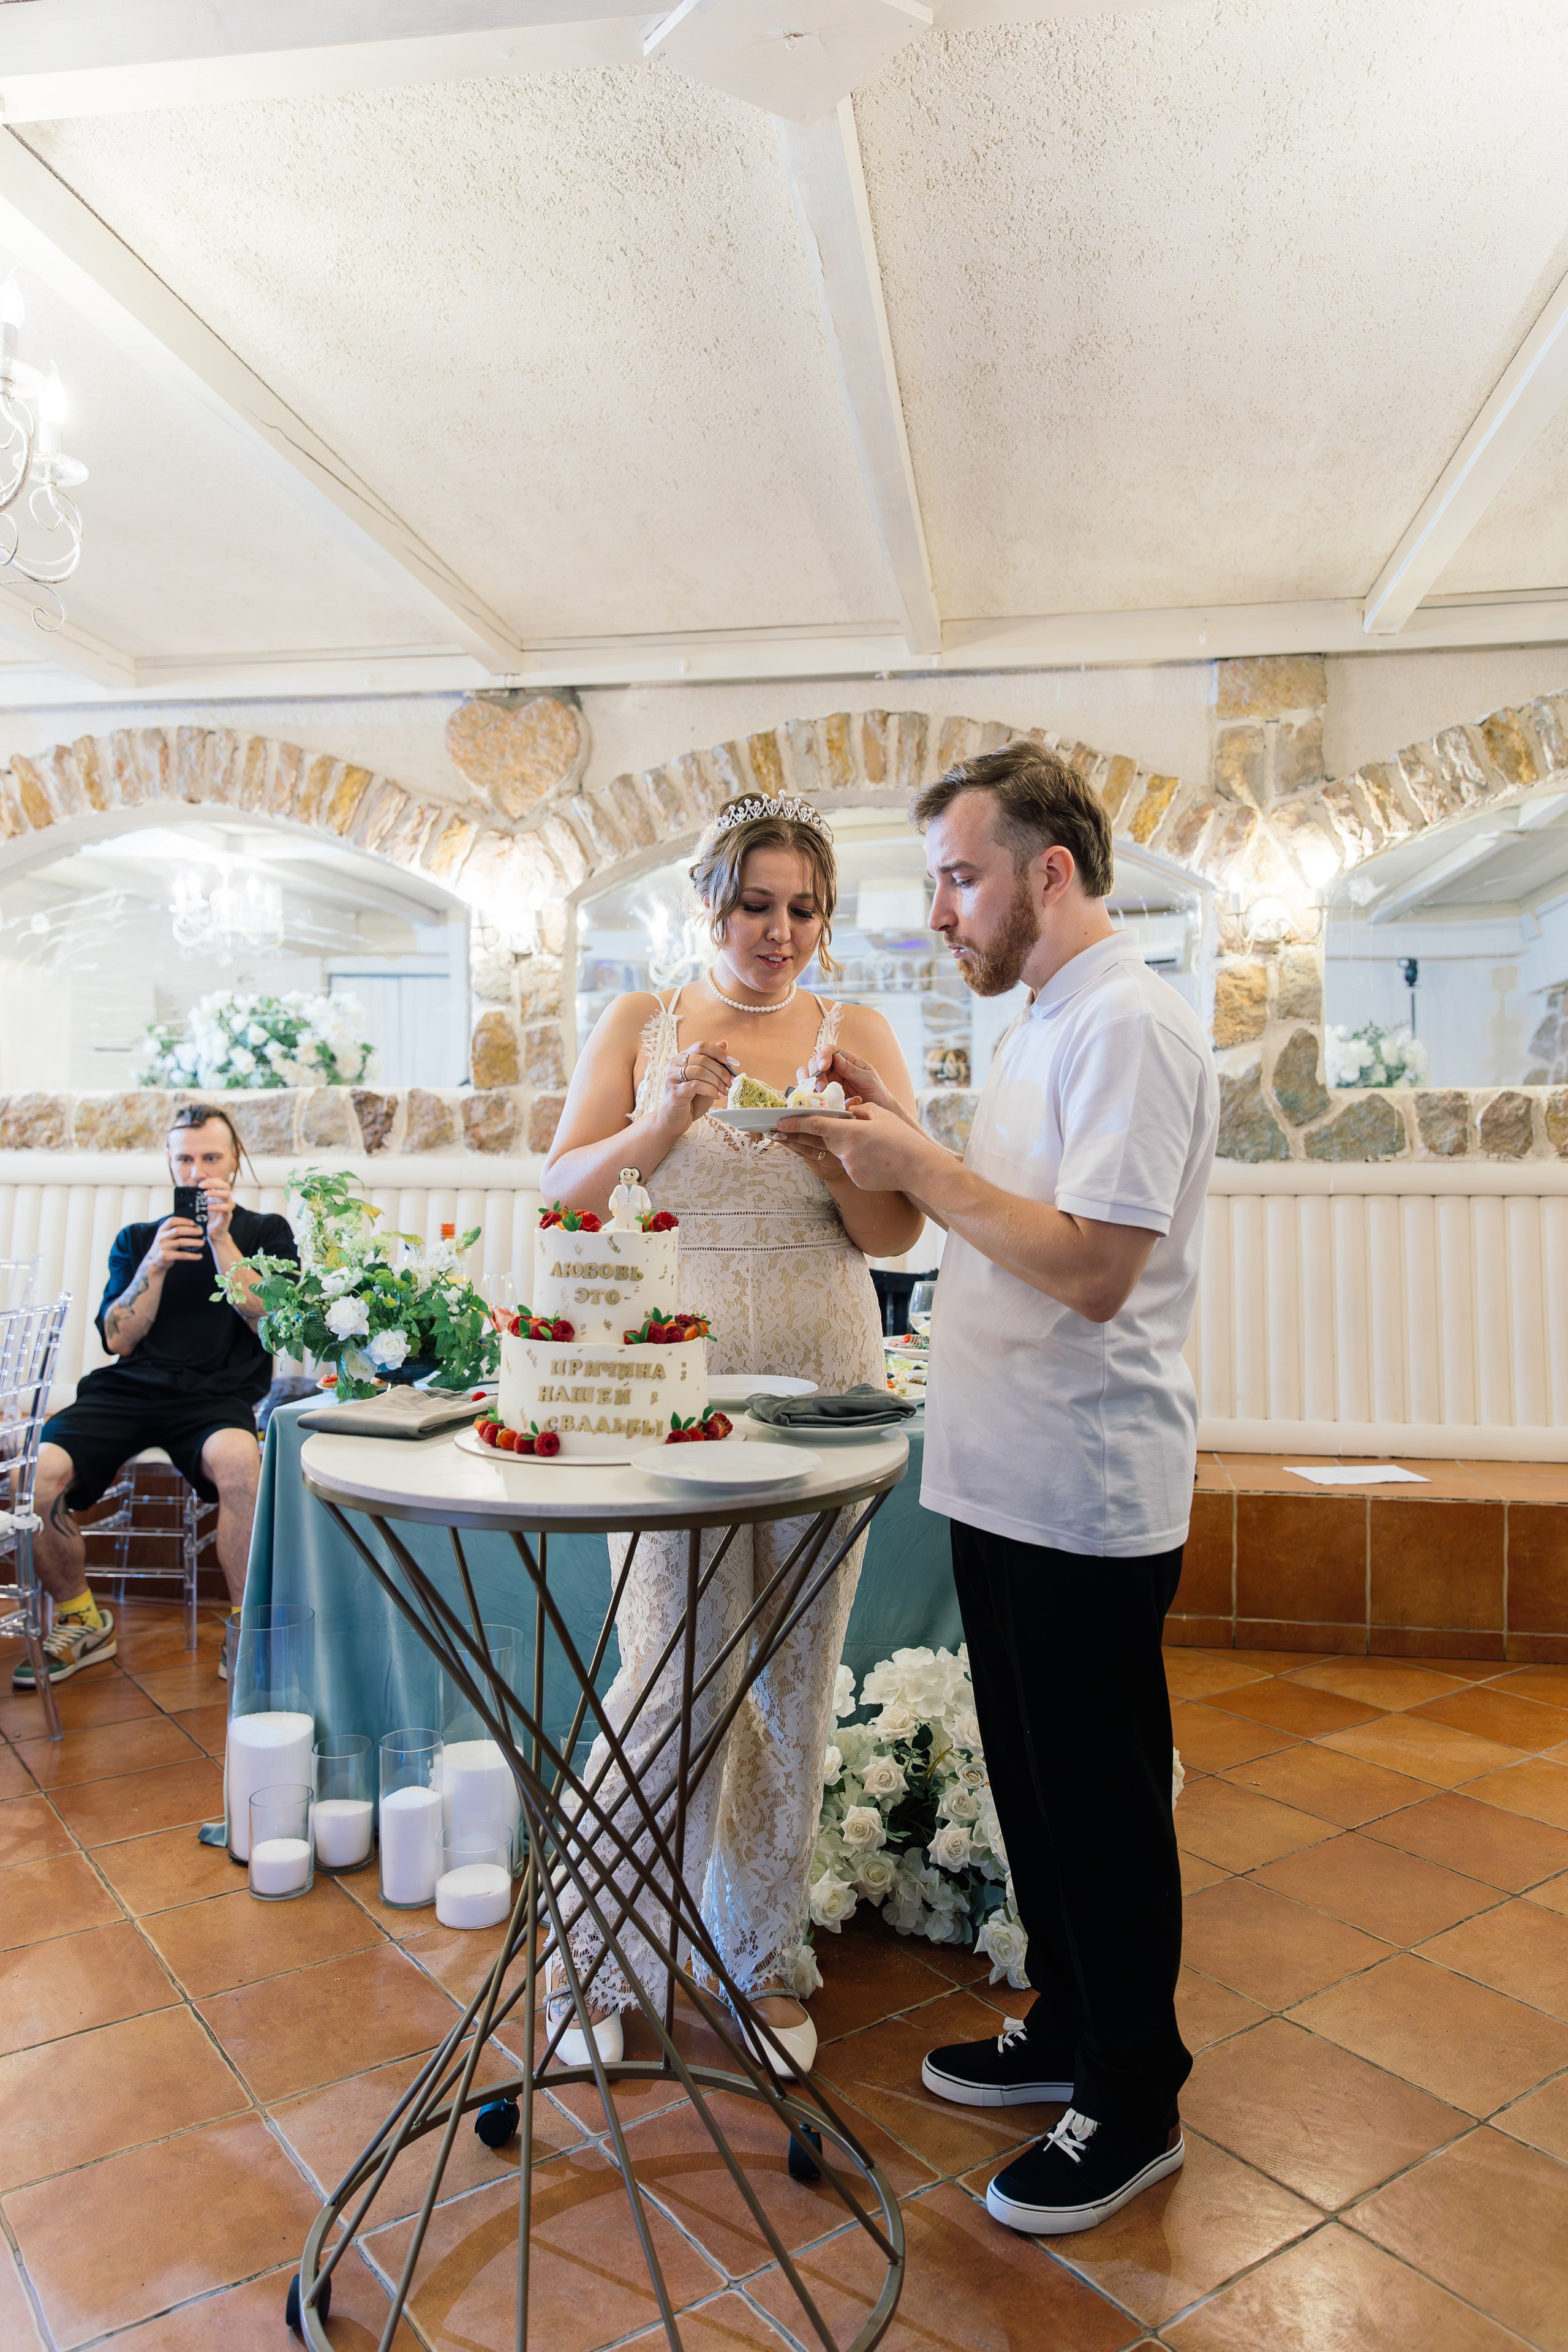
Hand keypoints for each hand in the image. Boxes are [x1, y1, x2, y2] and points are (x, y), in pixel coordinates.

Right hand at [146, 1216, 206, 1269]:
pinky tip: (199, 1256)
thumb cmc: (165, 1247)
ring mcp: (163, 1247)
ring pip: (181, 1242)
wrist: (154, 1262)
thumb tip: (194, 1226)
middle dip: (191, 1230)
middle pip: (178, 1230)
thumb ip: (174, 1230)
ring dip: (194, 1242)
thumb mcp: (165, 1236)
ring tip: (202, 1243)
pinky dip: (192, 1256)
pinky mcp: (166, 1256)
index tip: (193, 1223)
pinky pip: (182, 1255)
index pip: (172, 1221)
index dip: (183, 1221)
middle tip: (201, 1232)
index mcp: (162, 1230)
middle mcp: (162, 1237)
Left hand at [200, 1179, 235, 1243]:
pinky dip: (217, 1206)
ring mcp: (227, 1207)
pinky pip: (226, 1208)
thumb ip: (197, 1194)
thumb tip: (191, 1185)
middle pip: (225, 1185)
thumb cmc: (206, 1218)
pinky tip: (208, 1207)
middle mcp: (224, 1199)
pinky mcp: (227, 1215)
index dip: (211, 1180)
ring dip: (215, 1192)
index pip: (220, 1182)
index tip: (200, 1183)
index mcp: (219, 1195)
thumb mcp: (200, 1205)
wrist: (211, 1233)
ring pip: (227, 1194)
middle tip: (202, 1186)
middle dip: (213, 1183)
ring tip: (205, 1195)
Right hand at [654, 1036, 735, 1132]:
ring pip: (699, 1071)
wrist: (673, 1120)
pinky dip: (710, 1090)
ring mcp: (673, 1076)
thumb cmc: (690, 1100)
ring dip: (717, 1081)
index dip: (719, 1052)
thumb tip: (724, 1044)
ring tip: (725, 1091)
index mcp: (683, 1056)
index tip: (734, 1063)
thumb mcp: (706, 1080)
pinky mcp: (675, 1090)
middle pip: (703, 1058)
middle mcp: (675, 1063)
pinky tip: (717, 1096)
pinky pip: (696, 1084)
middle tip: (731, 1082)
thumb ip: (713, 1063)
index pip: (702, 1046)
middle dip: (721, 1070)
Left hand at [777, 1102, 934, 1192]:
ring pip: (836, 1152)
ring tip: (847, 1143)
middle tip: (778, 1132)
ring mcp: (849, 1168)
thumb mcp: (880, 1115)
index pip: (816, 1125)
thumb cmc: (902, 1139)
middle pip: (819, 1140)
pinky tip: (872, 1158)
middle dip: (798, 1136)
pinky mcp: (856, 1180)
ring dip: (837, 1146)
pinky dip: (854, 1159)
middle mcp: (846, 1152)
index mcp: (851, 1132)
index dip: (795, 1123)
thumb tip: (846, 1112)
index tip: (779, 1122)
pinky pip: (848, 1165)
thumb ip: (858, 1111)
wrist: (918, 1168)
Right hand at [805, 1046, 913, 1124]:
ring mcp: (828, 1083)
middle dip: (814, 1072)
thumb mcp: (868, 1079)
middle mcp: (834, 1070)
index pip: (830, 1051)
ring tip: (818, 1094)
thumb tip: (836, 1058)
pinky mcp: (824, 1097)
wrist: (880, 1112)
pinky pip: (811, 1093)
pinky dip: (808, 1095)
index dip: (823, 1056)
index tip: (823, 1066)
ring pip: (808, 1077)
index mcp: (846, 1061)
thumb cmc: (877, 1093)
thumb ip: (852, 1070)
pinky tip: (813, 1101)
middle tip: (821, 1087)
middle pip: (815, 1063)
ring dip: (808, 1083)